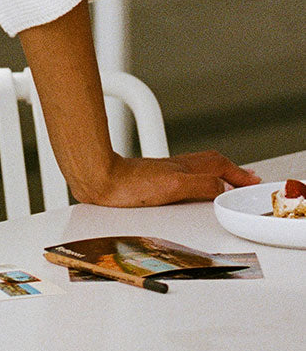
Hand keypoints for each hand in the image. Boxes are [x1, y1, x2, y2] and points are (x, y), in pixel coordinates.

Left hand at [83, 151, 259, 207]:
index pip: (219, 166)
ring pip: (197, 168)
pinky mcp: (150, 181)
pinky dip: (197, 180)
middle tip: (246, 179)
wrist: (97, 180)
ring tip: (227, 181)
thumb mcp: (173, 186)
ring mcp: (163, 173)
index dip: (238, 174)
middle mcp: (175, 168)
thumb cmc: (128, 185)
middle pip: (211, 163)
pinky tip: (192, 188)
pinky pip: (183, 176)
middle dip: (231, 169)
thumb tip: (224, 188)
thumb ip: (201, 185)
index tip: (253, 181)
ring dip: (216, 173)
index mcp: (184, 168)